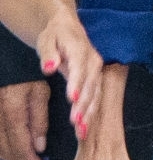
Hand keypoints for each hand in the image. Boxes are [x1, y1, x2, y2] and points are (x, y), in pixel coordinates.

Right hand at [0, 79, 50, 159]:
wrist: (6, 57)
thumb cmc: (27, 72)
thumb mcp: (41, 92)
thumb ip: (39, 120)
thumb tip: (39, 147)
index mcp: (12, 108)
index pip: (18, 143)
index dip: (28, 159)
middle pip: (3, 147)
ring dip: (7, 156)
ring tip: (23, 159)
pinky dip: (0, 145)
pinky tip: (9, 148)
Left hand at [35, 4, 101, 141]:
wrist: (68, 28)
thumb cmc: (55, 34)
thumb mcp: (47, 40)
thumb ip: (48, 54)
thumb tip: (49, 68)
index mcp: (81, 50)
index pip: (79, 69)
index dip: (76, 84)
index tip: (72, 99)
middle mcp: (94, 63)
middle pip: (90, 86)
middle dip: (84, 105)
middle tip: (76, 123)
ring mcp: (97, 72)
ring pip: (95, 95)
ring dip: (89, 114)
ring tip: (81, 131)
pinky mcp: (97, 80)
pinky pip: (96, 98)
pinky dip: (91, 114)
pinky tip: (84, 128)